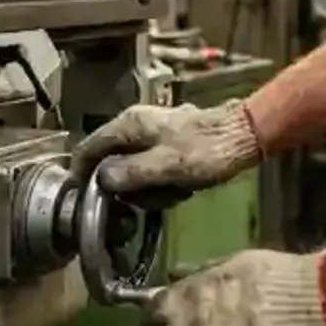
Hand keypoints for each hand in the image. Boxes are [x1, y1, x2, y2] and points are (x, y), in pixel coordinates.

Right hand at [71, 102, 260, 198]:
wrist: (245, 136)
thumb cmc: (206, 151)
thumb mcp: (166, 166)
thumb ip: (130, 173)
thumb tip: (101, 180)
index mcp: (129, 125)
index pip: (88, 148)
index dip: (80, 174)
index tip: (81, 200)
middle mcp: (135, 126)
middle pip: (110, 164)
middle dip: (128, 188)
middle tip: (150, 199)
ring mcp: (152, 135)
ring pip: (133, 171)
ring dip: (150, 189)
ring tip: (175, 192)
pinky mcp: (167, 146)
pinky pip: (152, 171)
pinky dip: (164, 184)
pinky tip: (183, 188)